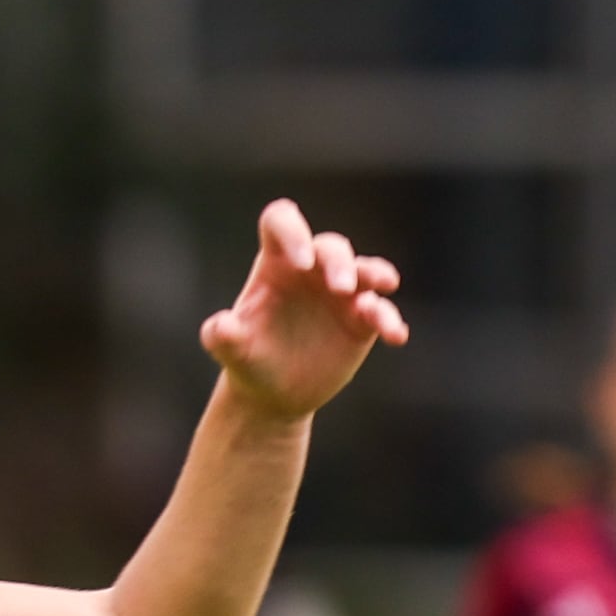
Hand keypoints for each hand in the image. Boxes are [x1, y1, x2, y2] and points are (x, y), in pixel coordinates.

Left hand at [201, 198, 407, 421]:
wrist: (273, 393)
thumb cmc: (248, 359)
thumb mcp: (229, 350)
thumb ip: (221, 336)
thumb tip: (222, 325)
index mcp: (276, 264)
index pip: (281, 223)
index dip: (293, 231)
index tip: (299, 262)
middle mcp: (312, 270)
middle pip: (331, 246)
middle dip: (339, 262)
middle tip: (340, 287)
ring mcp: (342, 292)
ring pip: (366, 269)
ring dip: (375, 273)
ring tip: (383, 286)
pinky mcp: (363, 319)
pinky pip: (382, 311)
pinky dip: (390, 319)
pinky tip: (395, 335)